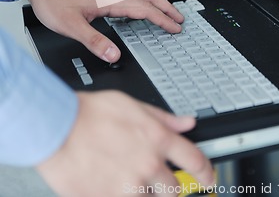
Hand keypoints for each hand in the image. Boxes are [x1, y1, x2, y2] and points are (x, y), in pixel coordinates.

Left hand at [24, 0, 183, 62]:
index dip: (161, 19)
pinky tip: (139, 3)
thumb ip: (94, 41)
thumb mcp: (70, 26)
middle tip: (180, 17)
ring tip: (166, 9)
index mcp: (109, 0)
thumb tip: (113, 55)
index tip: (175, 27)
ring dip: (156, 0)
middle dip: (166, 7)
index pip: (143, 10)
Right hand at [37, 91, 213, 196]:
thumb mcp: (131, 104)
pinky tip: (110, 181)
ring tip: (126, 176)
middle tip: (151, 174)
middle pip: (174, 188)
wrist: (57, 128)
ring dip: (143, 192)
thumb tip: (186, 122)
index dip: (207, 172)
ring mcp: (129, 187)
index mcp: (156, 138)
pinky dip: (121, 195)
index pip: (195, 160)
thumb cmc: (90, 113)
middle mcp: (148, 165)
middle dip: (167, 183)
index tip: (208, 177)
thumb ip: (163, 117)